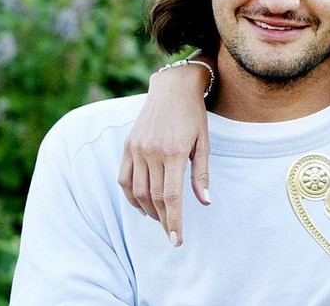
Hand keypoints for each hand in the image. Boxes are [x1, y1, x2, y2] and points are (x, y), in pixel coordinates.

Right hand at [118, 65, 211, 245]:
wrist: (172, 88)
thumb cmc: (193, 116)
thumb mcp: (204, 143)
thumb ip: (201, 174)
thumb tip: (205, 202)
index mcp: (173, 153)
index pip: (171, 197)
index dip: (173, 221)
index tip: (176, 239)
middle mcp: (151, 152)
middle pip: (154, 197)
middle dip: (163, 219)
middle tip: (171, 233)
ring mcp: (136, 149)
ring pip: (138, 191)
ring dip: (148, 210)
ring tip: (160, 219)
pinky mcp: (127, 146)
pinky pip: (124, 179)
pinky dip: (132, 196)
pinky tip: (142, 205)